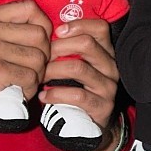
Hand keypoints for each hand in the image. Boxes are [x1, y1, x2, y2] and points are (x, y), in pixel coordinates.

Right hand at [0, 0, 51, 121]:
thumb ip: (5, 27)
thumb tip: (43, 28)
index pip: (30, 8)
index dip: (43, 25)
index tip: (39, 42)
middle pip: (39, 35)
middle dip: (44, 54)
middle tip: (34, 67)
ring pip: (38, 59)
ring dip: (37, 75)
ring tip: (24, 81)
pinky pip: (29, 78)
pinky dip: (29, 88)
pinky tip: (18, 91)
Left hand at [40, 18, 118, 134]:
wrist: (91, 125)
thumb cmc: (78, 89)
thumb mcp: (77, 66)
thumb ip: (68, 49)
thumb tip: (43, 32)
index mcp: (106, 52)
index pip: (100, 28)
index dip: (78, 25)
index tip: (56, 32)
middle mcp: (111, 66)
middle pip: (87, 43)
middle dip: (59, 47)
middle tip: (42, 56)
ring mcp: (108, 87)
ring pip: (79, 67)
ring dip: (53, 70)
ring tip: (39, 76)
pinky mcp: (102, 106)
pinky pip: (77, 95)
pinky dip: (55, 94)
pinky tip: (43, 96)